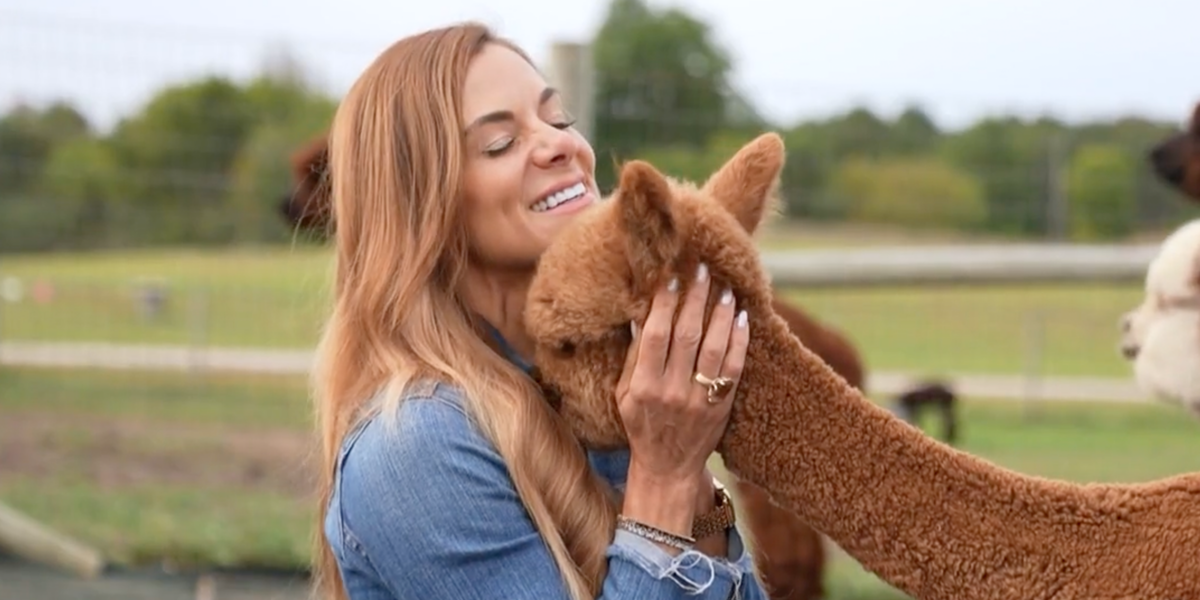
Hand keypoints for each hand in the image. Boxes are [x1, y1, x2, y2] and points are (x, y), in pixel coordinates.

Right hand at [616, 262, 749, 488]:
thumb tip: (642, 314)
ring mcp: (699, 400)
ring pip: (714, 348)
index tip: (671, 276)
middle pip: (687, 336)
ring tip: (727, 288)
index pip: (655, 336)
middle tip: (703, 269)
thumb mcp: (624, 394)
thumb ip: (634, 357)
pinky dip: (739, 341)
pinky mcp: (721, 406)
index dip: (663, 304)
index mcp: (642, 387)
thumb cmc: (641, 426)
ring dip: (721, 314)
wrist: (668, 468)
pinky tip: (741, 318)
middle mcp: (671, 392)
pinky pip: (734, 368)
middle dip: (696, 298)